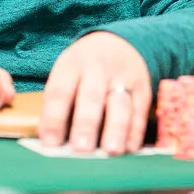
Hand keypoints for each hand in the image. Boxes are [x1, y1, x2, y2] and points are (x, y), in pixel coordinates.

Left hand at [38, 32, 151, 155]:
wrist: (118, 42)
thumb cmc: (83, 70)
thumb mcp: (66, 74)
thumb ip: (58, 105)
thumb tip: (52, 143)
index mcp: (71, 66)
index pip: (60, 92)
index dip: (54, 118)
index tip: (51, 143)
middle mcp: (97, 69)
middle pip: (91, 97)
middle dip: (86, 124)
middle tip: (81, 149)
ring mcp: (123, 78)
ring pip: (120, 105)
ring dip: (116, 129)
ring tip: (111, 151)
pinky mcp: (143, 89)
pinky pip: (140, 111)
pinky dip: (136, 131)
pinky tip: (129, 149)